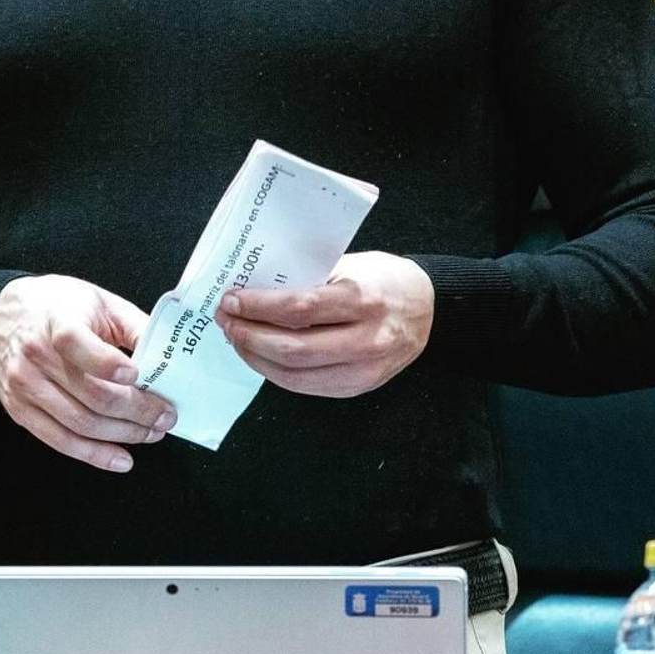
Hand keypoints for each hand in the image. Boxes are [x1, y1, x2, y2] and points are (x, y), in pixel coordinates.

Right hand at [0, 274, 175, 471]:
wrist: (5, 313)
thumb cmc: (58, 304)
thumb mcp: (99, 301)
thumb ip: (133, 325)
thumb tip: (168, 357)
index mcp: (56, 320)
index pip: (76, 342)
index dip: (108, 363)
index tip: (139, 376)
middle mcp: (35, 355)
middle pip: (91, 394)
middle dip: (137, 412)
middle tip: (165, 417)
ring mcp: (24, 386)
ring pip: (80, 423)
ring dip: (122, 435)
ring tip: (150, 434)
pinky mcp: (19, 410)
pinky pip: (60, 441)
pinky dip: (94, 455)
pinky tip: (121, 458)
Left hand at [214, 250, 433, 397]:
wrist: (428, 309)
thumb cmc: (383, 279)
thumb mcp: (350, 265)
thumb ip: (309, 278)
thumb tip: (256, 287)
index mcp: (362, 299)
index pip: (299, 308)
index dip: (258, 307)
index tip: (231, 299)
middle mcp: (366, 339)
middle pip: (292, 348)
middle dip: (249, 335)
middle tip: (226, 321)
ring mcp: (363, 371)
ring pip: (295, 375)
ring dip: (257, 358)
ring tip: (237, 338)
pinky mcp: (358, 389)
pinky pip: (307, 387)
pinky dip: (277, 373)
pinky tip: (261, 356)